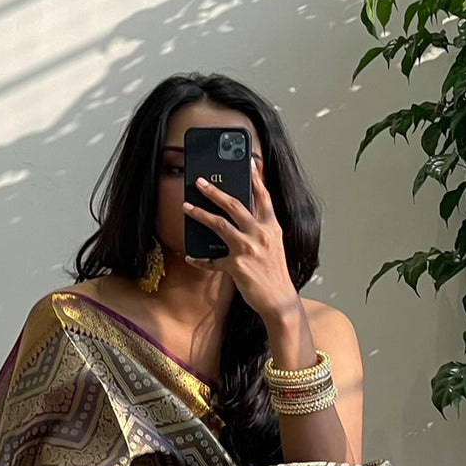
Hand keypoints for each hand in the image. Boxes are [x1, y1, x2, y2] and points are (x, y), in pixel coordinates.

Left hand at [182, 155, 300, 323]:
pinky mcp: (237, 266)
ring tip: (186, 207)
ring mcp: (249, 249)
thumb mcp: (274, 245)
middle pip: (234, 205)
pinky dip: (200, 259)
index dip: (256, 179)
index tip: (249, 164)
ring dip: (200, 214)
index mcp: (272, 227)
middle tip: (200, 182)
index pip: (264, 197)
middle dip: (214, 191)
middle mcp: (261, 234)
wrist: (279, 300)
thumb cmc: (274, 273)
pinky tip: (191, 256)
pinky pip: (212, 260)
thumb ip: (260, 230)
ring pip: (219, 224)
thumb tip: (240, 217)